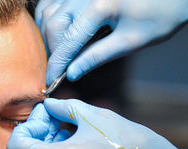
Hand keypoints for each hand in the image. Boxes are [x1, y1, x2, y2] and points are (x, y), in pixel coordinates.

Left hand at [7, 99, 187, 148]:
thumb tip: (48, 105)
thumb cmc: (135, 148)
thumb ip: (65, 108)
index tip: (42, 119)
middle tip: (59, 121)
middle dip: (39, 135)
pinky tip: (80, 147)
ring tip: (73, 132)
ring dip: (49, 146)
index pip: (17, 148)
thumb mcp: (98, 117)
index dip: (24, 129)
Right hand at [36, 0, 187, 82]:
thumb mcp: (129, 42)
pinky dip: (50, 18)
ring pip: (49, 12)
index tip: (50, 81)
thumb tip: (72, 73)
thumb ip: (97, 57)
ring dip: (49, 35)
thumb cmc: (159, 17)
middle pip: (52, 24)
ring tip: (60, 52)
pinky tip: (57, 32)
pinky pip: (53, 3)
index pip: (67, 41)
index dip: (57, 64)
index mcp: (100, 6)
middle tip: (60, 68)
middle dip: (53, 49)